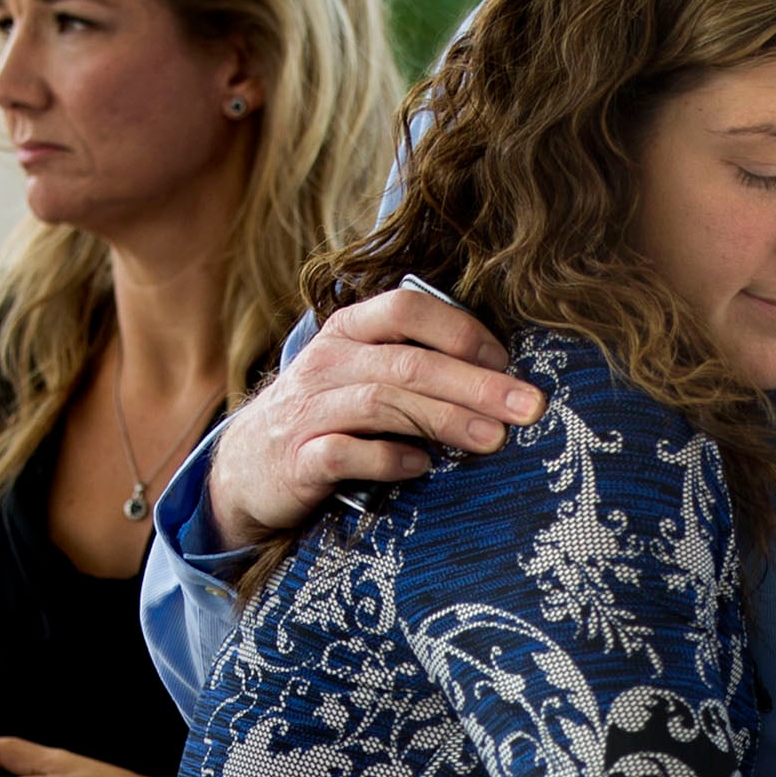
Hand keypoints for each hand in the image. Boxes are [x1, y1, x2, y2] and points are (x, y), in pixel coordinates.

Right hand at [205, 288, 537, 548]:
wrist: (247, 467)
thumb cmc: (325, 416)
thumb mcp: (360, 374)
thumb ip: (412, 366)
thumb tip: (496, 378)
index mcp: (349, 331)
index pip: (406, 309)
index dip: (459, 330)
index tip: (505, 361)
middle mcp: (327, 363)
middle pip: (409, 363)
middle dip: (475, 384)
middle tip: (527, 406)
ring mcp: (309, 410)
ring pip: (382, 404)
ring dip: (445, 420)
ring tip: (493, 439)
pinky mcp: (298, 459)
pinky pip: (345, 453)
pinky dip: (387, 458)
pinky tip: (421, 467)